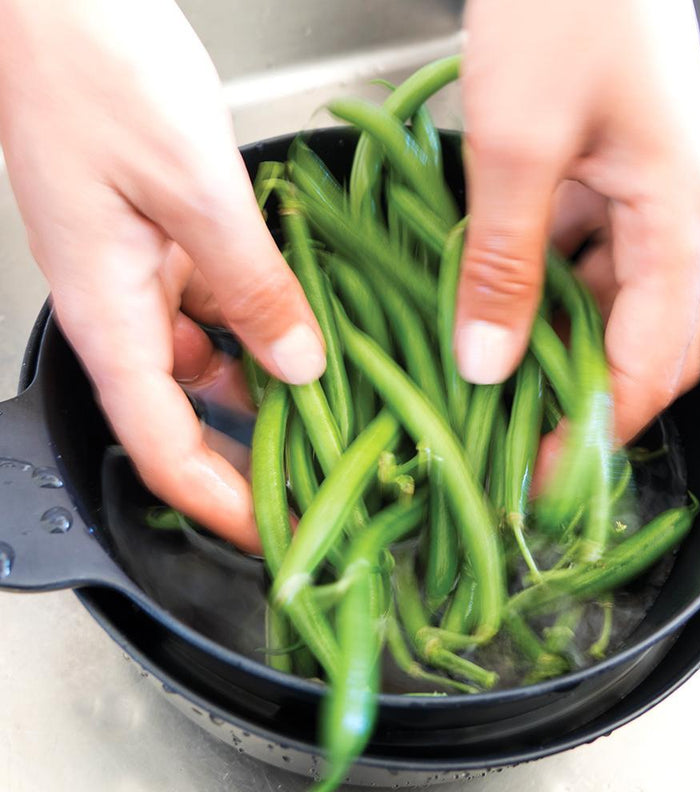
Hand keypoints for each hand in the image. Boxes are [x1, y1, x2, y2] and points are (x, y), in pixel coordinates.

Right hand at [0, 0, 324, 550]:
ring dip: (260, 390)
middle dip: (247, 455)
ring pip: (204, 363)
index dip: (218, 505)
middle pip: (185, 417)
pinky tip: (301, 328)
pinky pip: (212, 308)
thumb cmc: (94, 68)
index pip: (162, 448)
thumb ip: (250, 284)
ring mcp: (140, 274)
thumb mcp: (193, 187)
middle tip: (317, 476)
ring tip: (326, 412)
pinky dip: (257, 327)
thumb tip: (298, 362)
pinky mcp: (161, 239)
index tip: (275, 535)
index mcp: (108, 316)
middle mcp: (120, 309)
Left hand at [458, 0, 699, 444]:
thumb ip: (504, 261)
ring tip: (488, 373)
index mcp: (676, 218)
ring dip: (548, 340)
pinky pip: (576, 256)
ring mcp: (639, 195)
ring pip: (600, 302)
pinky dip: (535, 286)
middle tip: (511, 429)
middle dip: (576, 393)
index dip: (600, 429)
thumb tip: (489, 358)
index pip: (654, 364)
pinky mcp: (603, 174)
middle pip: (635, 341)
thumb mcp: (519, 145)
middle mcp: (670, 216)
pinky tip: (489, 296)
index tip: (546, 472)